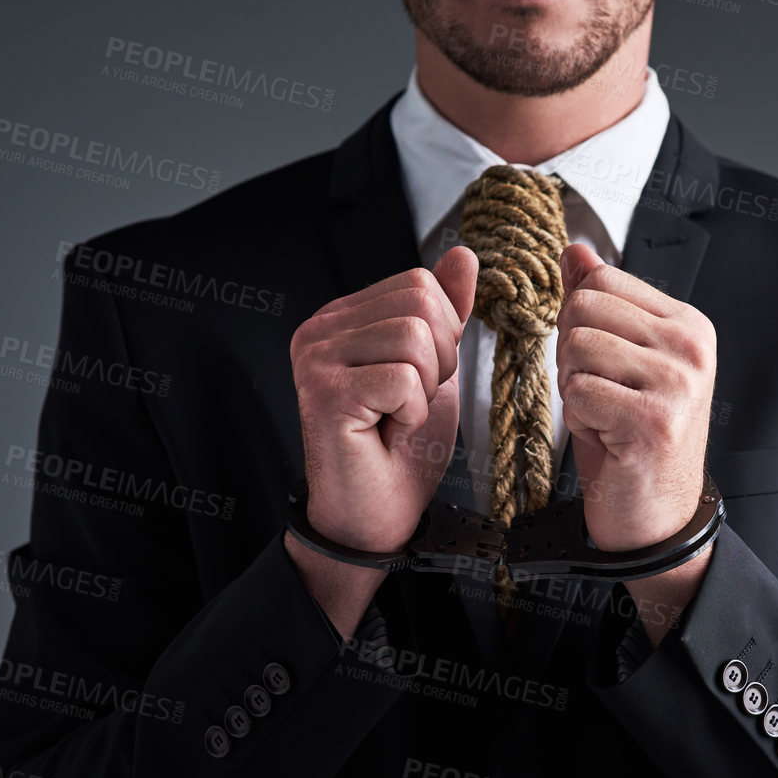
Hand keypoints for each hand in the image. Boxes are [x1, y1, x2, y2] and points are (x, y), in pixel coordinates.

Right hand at [289, 246, 478, 553]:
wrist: (373, 520)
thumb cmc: (398, 454)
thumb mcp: (436, 371)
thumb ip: (446, 313)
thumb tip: (462, 256)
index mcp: (343, 318)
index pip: (420, 283)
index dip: (444, 335)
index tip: (419, 382)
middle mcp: (320, 330)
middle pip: (420, 302)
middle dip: (439, 360)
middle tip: (410, 403)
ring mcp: (316, 359)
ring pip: (415, 338)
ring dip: (425, 390)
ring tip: (397, 417)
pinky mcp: (324, 392)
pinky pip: (404, 378)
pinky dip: (413, 413)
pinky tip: (386, 432)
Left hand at [556, 243, 716, 552]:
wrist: (656, 517)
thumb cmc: (634, 441)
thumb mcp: (617, 361)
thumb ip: (597, 302)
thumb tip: (575, 250)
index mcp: (687, 324)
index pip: (601, 280)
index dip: (581, 322)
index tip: (605, 365)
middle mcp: (690, 348)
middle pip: (583, 308)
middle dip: (572, 355)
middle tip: (601, 394)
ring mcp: (677, 383)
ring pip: (576, 347)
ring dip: (574, 388)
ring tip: (604, 415)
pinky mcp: (654, 420)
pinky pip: (580, 392)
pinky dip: (579, 418)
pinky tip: (607, 437)